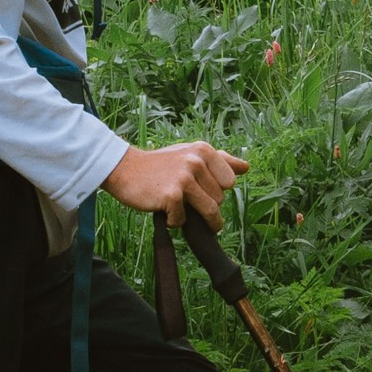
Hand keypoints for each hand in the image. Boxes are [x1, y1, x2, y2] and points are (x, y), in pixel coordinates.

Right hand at [103, 139, 247, 224]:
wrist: (124, 168)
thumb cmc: (160, 164)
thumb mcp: (190, 154)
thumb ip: (220, 161)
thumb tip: (246, 167)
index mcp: (204, 150)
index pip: (230, 181)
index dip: (215, 189)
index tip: (199, 188)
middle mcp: (197, 162)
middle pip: (220, 199)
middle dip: (204, 204)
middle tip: (183, 198)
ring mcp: (185, 178)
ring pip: (210, 211)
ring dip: (195, 218)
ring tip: (179, 210)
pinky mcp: (172, 195)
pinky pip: (183, 220)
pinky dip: (174, 221)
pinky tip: (163, 210)